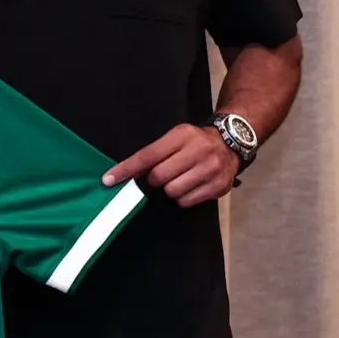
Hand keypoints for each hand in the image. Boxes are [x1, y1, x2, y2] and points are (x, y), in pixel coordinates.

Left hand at [102, 124, 238, 206]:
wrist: (230, 143)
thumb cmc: (194, 142)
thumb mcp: (174, 138)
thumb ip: (153, 154)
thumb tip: (124, 174)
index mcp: (182, 136)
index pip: (147, 155)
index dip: (126, 169)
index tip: (108, 180)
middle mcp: (198, 151)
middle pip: (159, 177)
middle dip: (155, 180)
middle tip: (163, 175)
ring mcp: (210, 169)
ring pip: (173, 191)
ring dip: (170, 190)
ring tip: (179, 179)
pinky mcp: (219, 186)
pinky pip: (187, 201)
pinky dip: (183, 198)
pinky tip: (191, 186)